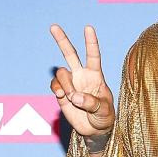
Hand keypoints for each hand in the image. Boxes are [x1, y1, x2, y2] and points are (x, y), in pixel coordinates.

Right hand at [49, 23, 114, 138]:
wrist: (94, 130)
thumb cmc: (104, 117)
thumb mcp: (104, 111)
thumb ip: (91, 103)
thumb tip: (74, 96)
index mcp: (96, 76)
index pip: (93, 56)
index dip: (91, 42)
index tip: (88, 28)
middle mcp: (81, 76)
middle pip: (70, 54)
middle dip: (62, 40)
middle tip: (53, 26)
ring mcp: (70, 83)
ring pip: (61, 73)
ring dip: (65, 84)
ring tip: (71, 98)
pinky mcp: (61, 93)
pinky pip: (54, 84)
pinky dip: (56, 88)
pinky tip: (60, 95)